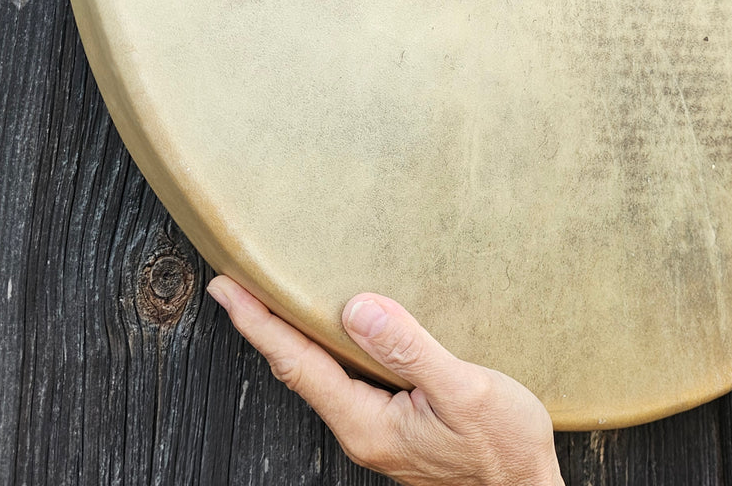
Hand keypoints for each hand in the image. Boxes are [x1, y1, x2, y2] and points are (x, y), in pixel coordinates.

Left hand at [207, 279, 562, 485]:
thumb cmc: (504, 447)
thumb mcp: (464, 392)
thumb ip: (409, 351)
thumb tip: (358, 309)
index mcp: (368, 424)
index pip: (300, 365)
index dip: (260, 324)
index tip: (227, 289)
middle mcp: (362, 430)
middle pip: (299, 369)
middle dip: (262, 326)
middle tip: (233, 284)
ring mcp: (377, 428)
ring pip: (321, 374)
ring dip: (291, 335)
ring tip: (268, 299)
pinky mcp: (395, 422)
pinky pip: (346, 377)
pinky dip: (325, 346)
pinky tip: (332, 328)